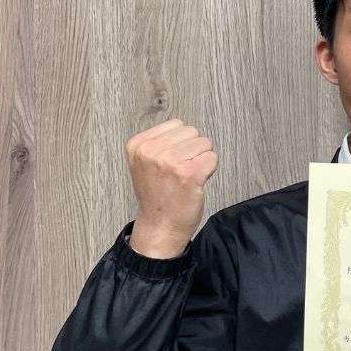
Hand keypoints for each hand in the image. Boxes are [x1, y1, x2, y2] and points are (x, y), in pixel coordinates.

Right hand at [126, 118, 217, 258]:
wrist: (159, 226)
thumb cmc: (156, 197)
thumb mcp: (143, 163)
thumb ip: (157, 143)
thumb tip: (183, 127)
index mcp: (138, 145)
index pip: (176, 124)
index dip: (179, 143)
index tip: (170, 162)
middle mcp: (151, 151)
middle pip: (191, 131)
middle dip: (192, 149)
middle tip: (180, 170)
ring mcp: (169, 162)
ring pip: (204, 143)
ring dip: (201, 159)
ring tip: (187, 176)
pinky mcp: (189, 173)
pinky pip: (212, 158)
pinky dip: (210, 169)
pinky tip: (197, 181)